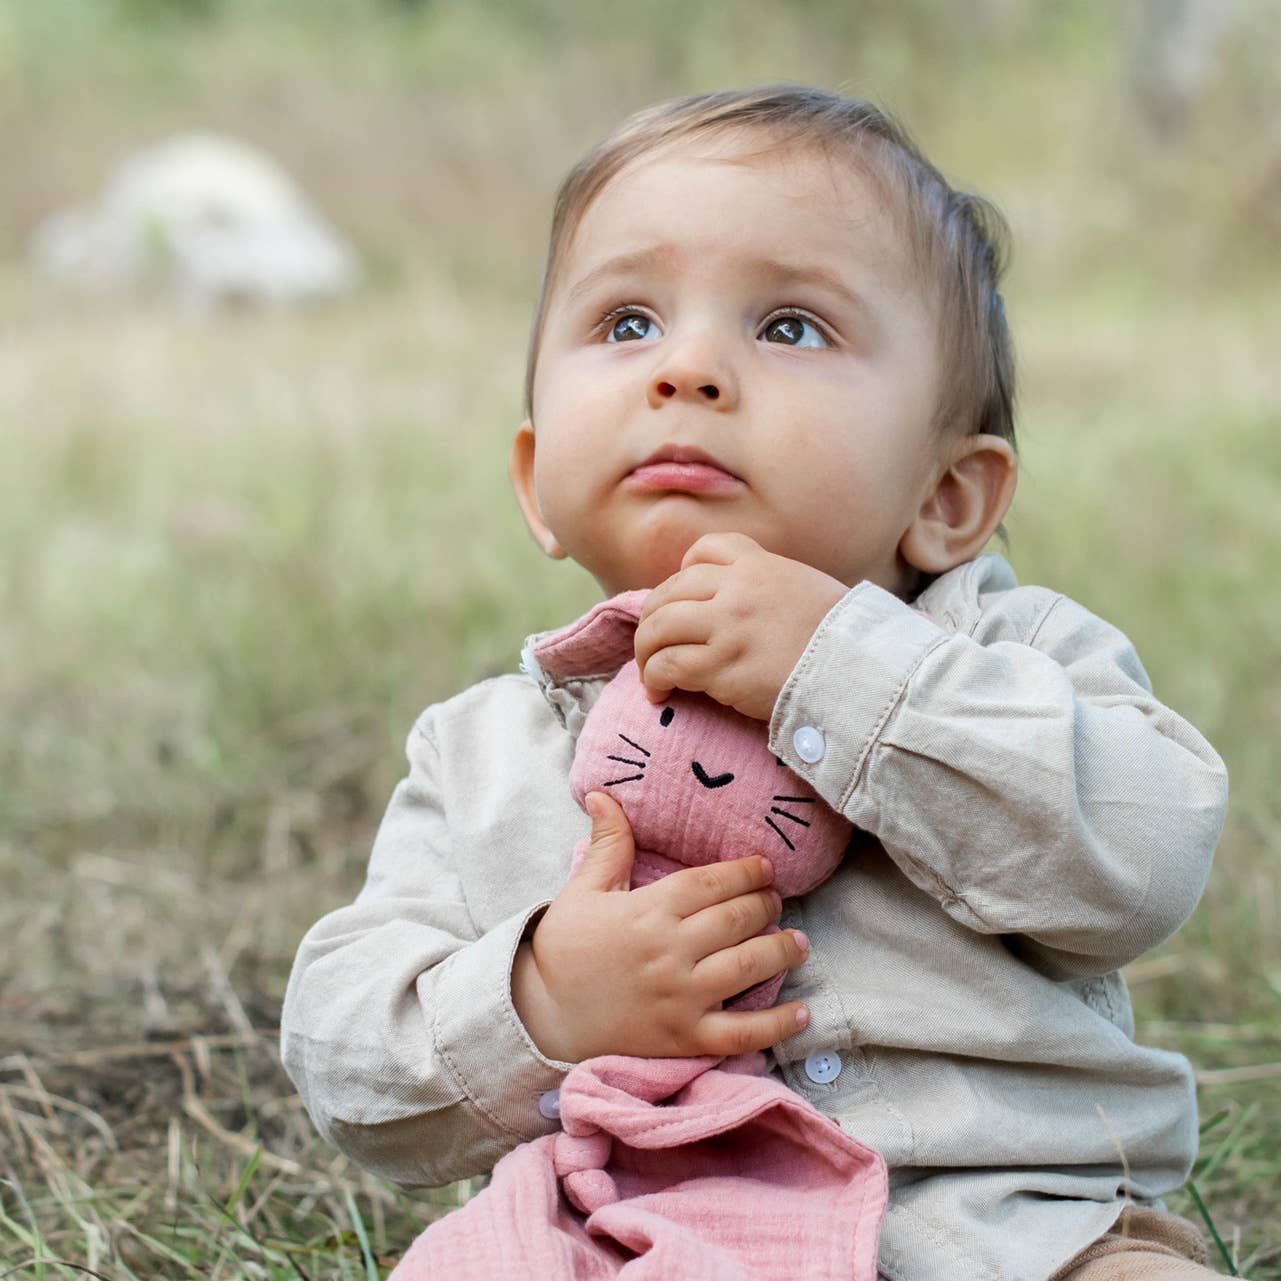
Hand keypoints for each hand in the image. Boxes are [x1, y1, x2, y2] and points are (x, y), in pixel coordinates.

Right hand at [511, 792, 811, 1061]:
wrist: (541, 1017)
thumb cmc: (564, 950)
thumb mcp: (582, 890)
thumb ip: (607, 843)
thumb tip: (602, 793)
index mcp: (649, 911)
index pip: (712, 883)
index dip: (745, 872)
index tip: (765, 868)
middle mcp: (671, 951)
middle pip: (737, 920)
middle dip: (766, 905)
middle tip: (777, 901)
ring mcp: (681, 997)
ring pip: (749, 967)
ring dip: (782, 951)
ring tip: (799, 942)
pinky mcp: (685, 1038)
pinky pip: (743, 1033)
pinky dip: (777, 1025)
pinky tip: (801, 1012)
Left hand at [633, 532, 847, 720]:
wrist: (858, 674)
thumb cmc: (841, 640)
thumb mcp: (808, 590)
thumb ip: (770, 587)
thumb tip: (742, 605)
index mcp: (760, 566)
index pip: (705, 550)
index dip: (684, 574)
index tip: (683, 600)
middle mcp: (737, 589)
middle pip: (670, 591)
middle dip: (653, 619)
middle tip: (655, 646)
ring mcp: (727, 626)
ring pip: (658, 627)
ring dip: (646, 651)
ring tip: (651, 672)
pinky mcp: (720, 665)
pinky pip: (667, 665)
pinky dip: (653, 679)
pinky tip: (658, 692)